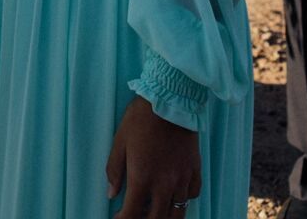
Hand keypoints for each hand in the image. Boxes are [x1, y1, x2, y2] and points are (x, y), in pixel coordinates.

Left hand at [106, 94, 200, 218]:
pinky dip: (182, 201)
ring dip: (164, 216)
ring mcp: (182, 179)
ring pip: (177, 212)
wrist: (170, 101)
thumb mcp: (119, 143)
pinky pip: (192, 195)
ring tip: (154, 211)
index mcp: (142, 178)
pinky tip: (174, 195)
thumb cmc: (140, 119)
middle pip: (156, 218)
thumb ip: (114, 171)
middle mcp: (165, 184)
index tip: (118, 217)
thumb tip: (111, 194)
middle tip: (135, 214)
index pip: (132, 213)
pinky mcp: (195, 170)